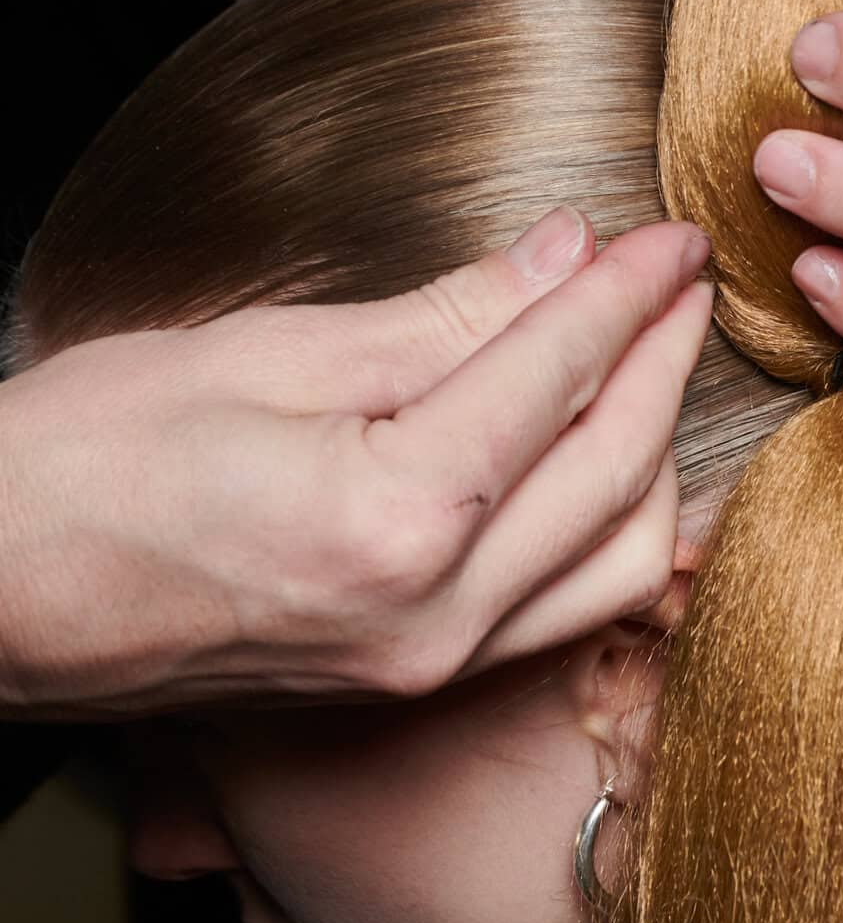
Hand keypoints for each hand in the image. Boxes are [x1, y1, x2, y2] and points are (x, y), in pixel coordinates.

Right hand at [0, 212, 710, 718]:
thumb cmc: (82, 466)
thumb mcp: (264, 353)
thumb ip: (441, 317)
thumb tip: (564, 255)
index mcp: (395, 519)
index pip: (558, 375)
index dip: (627, 293)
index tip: (669, 239)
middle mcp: (434, 615)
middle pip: (617, 472)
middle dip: (663, 361)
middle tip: (680, 281)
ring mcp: (428, 666)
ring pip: (617, 559)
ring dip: (654, 452)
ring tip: (652, 356)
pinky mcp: (412, 684)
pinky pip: (562, 609)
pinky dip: (608, 527)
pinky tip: (609, 462)